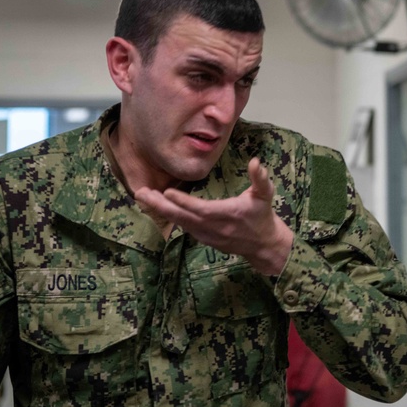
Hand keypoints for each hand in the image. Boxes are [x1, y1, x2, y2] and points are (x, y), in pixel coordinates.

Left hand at [135, 158, 294, 274]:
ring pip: (180, 222)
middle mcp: (215, 227)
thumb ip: (260, 178)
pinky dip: (168, 217)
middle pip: (183, 217)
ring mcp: (207, 235)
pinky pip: (183, 226)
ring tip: (142, 197)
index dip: (184, 202)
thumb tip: (255, 161)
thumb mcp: (265, 195)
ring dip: (160, 210)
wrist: (263, 244)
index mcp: (229, 214)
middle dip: (161, 206)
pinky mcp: (204, 238)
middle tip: (141, 193)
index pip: (202, 209)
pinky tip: (156, 207)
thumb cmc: (263, 215)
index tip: (167, 192)